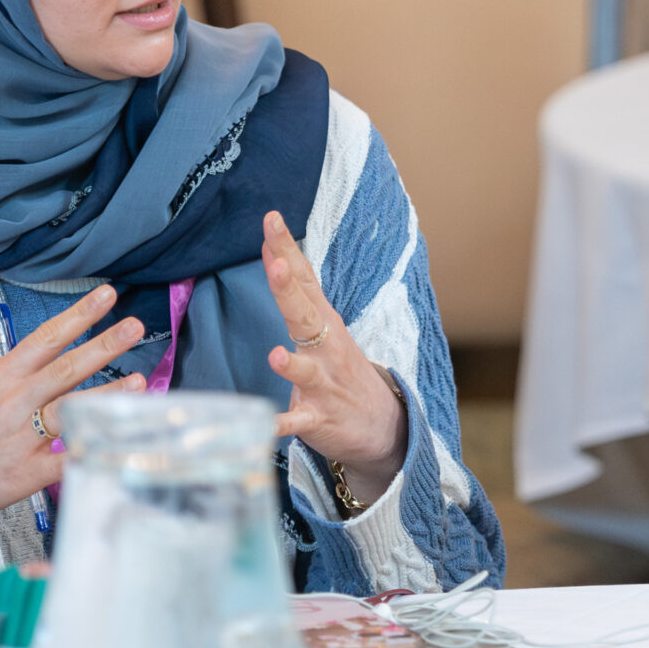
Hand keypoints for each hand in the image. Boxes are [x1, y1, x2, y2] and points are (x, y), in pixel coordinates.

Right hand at [0, 284, 147, 520]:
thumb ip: (18, 377)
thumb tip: (60, 359)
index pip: (45, 338)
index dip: (79, 315)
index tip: (107, 295)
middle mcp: (12, 403)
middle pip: (65, 369)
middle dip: (104, 345)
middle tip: (135, 326)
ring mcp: (21, 438)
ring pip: (71, 409)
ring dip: (108, 394)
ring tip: (140, 380)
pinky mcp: (28, 474)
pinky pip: (68, 459)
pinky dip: (94, 449)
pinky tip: (119, 440)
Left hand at [262, 210, 406, 507]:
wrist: (382, 427)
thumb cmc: (342, 370)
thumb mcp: (324, 327)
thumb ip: (298, 292)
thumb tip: (273, 251)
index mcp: (325, 323)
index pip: (305, 280)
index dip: (288, 251)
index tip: (271, 220)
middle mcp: (327, 349)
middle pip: (306, 316)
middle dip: (290, 292)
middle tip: (276, 266)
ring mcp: (325, 385)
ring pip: (306, 372)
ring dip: (291, 365)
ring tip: (275, 356)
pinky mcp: (319, 419)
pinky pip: (298, 422)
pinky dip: (282, 424)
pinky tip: (265, 425)